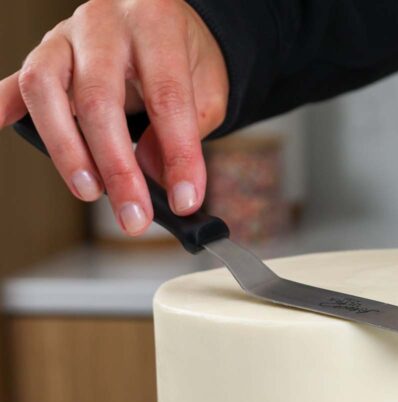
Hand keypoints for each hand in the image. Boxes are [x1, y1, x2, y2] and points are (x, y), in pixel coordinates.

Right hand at [0, 0, 227, 234]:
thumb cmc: (186, 58)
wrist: (164, 20)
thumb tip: (153, 176)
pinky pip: (17, 81)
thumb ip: (188, 132)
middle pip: (98, 98)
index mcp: (155, 23)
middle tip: (134, 216)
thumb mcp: (208, 90)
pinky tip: (5, 125)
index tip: (185, 201)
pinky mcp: (45, 54)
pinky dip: (5, 105)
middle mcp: (105, 22)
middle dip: (117, 169)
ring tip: (90, 192)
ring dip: (65, 149)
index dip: (178, 156)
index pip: (166, 97)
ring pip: (44, 86)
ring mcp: (67, 35)